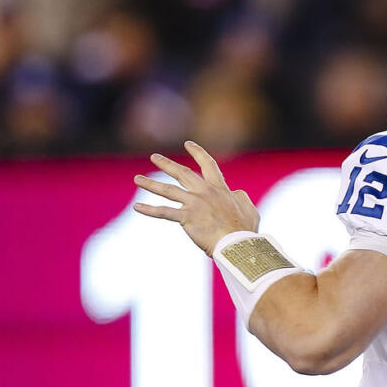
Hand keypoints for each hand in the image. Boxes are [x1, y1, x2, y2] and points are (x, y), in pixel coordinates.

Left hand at [132, 141, 259, 255]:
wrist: (237, 242)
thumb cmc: (245, 230)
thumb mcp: (249, 209)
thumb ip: (241, 198)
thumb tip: (236, 193)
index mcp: (220, 189)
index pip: (208, 165)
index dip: (197, 153)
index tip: (188, 144)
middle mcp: (204, 192)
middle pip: (182, 173)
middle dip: (166, 164)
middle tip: (154, 157)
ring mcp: (194, 204)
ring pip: (168, 190)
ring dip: (151, 184)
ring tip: (137, 179)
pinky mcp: (186, 218)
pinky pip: (163, 212)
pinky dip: (149, 210)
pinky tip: (137, 207)